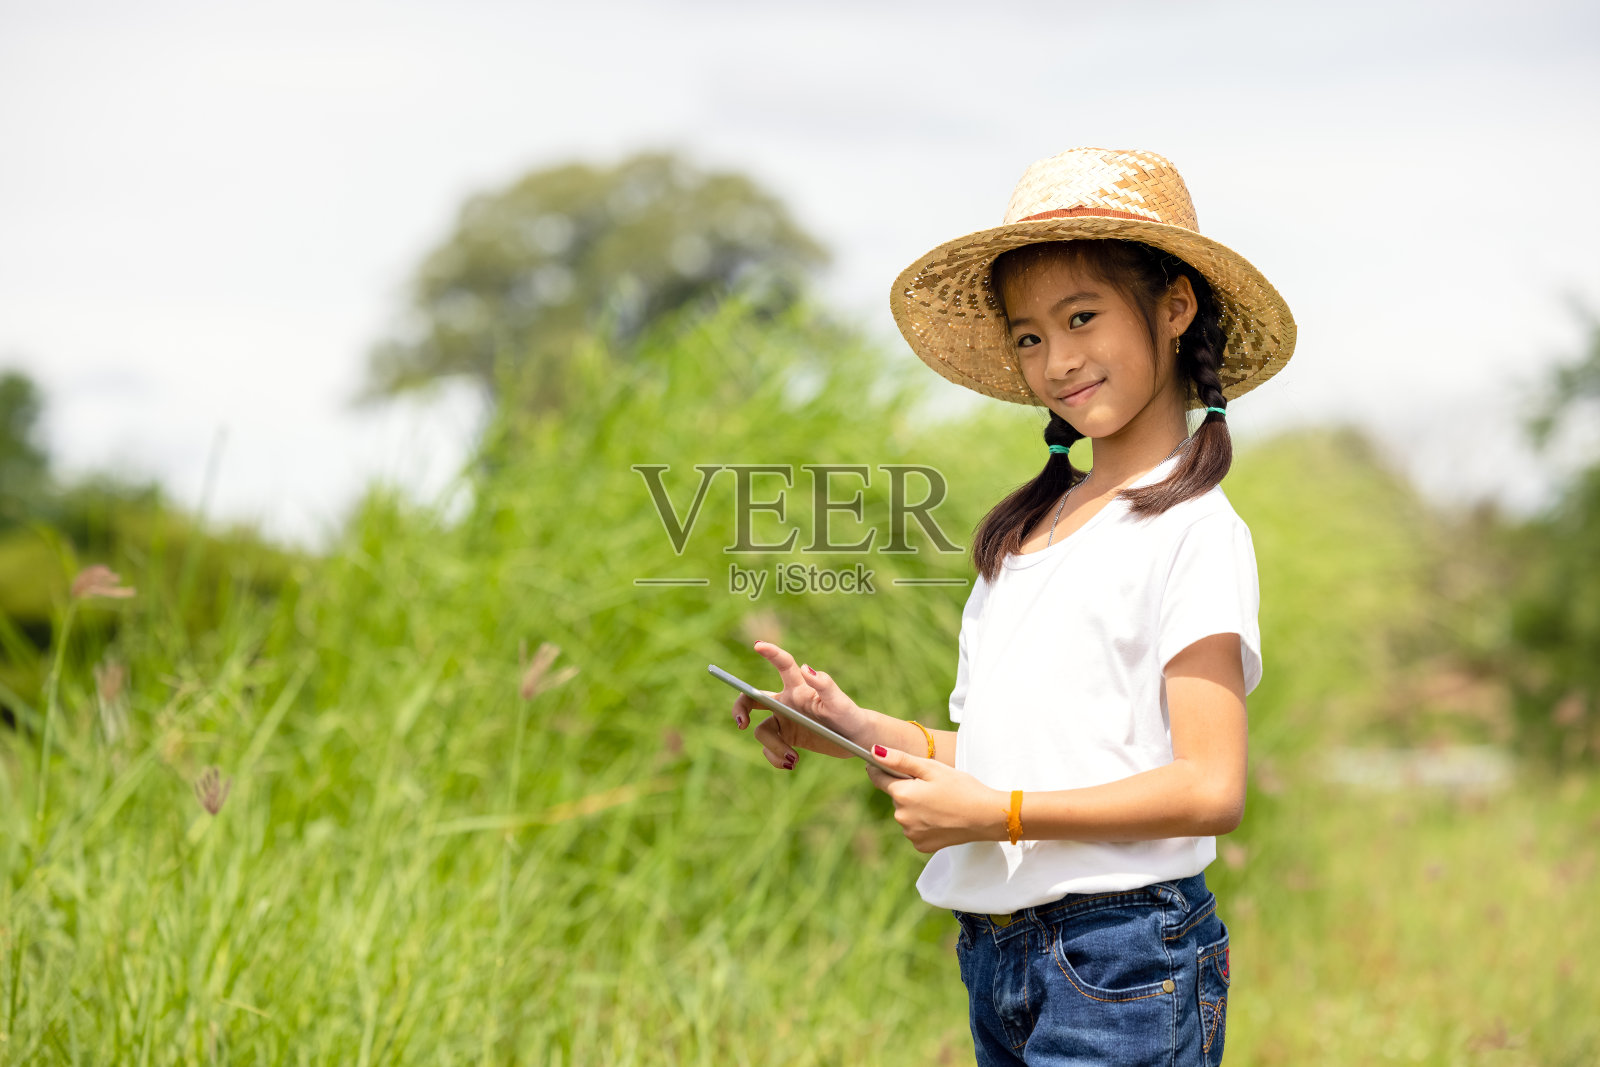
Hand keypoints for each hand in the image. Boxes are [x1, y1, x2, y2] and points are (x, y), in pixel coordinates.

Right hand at [729, 641, 870, 769]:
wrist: (854, 740)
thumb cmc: (849, 715)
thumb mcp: (839, 703)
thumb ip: (824, 685)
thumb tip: (806, 667)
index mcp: (798, 688)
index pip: (782, 664)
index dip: (770, 652)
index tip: (758, 645)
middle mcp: (787, 701)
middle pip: (753, 699)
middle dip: (740, 708)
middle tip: (742, 723)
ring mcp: (784, 721)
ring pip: (762, 731)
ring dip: (773, 747)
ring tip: (793, 758)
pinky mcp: (786, 739)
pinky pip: (769, 749)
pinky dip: (776, 758)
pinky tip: (791, 763)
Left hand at [865, 745, 1007, 852]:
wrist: (986, 817)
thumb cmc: (962, 788)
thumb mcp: (932, 768)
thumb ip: (900, 760)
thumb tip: (874, 752)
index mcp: (902, 794)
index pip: (878, 778)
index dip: (881, 769)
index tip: (888, 765)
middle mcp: (901, 817)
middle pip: (897, 796)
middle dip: (908, 789)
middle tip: (932, 785)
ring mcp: (911, 833)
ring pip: (906, 813)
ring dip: (916, 806)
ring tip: (940, 802)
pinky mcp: (921, 845)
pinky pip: (915, 829)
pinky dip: (924, 822)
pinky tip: (941, 817)